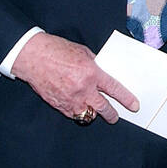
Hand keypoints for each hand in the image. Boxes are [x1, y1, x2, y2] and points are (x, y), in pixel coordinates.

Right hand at [11, 33, 138, 123]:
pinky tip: (78, 107)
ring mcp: (69, 99)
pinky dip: (77, 112)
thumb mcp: (84, 53)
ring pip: (87, 115)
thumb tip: (103, 75)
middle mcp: (82, 89)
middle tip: (115, 117)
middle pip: (102, 108)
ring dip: (92, 113)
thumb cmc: (57, 50)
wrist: (33, 56)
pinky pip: (72, 114)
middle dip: (111, 115)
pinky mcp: (58, 104)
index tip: (133, 106)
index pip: (114, 89)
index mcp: (91, 73)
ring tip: (95, 111)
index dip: (126, 99)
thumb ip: (95, 66)